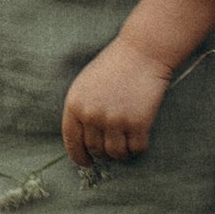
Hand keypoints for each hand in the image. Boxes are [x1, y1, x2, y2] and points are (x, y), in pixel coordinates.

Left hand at [62, 32, 173, 166]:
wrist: (143, 52)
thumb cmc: (115, 65)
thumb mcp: (86, 84)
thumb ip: (82, 109)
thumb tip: (84, 140)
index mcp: (75, 105)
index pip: (71, 141)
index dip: (79, 156)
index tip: (86, 162)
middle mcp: (92, 115)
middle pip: (95, 149)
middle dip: (104, 152)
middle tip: (113, 147)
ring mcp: (114, 120)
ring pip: (116, 153)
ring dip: (121, 153)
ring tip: (126, 144)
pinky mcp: (137, 123)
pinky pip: (136, 148)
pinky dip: (138, 149)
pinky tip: (139, 141)